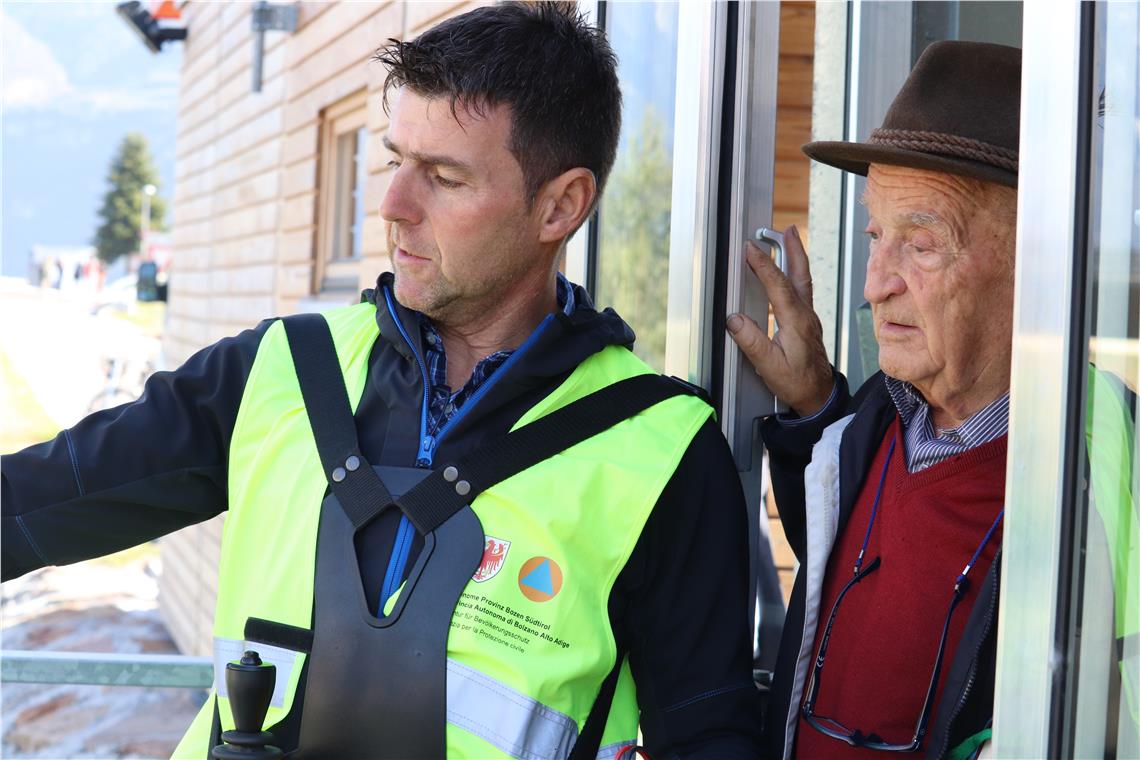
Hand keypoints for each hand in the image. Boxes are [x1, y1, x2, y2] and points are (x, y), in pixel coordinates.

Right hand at [726, 225, 832, 416]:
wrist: (818, 396)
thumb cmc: (796, 383)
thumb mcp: (769, 366)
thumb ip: (751, 341)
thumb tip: (734, 319)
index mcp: (796, 321)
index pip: (778, 285)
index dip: (763, 265)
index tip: (750, 248)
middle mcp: (805, 315)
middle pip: (800, 274)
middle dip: (792, 250)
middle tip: (787, 229)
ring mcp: (808, 318)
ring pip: (803, 280)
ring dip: (796, 258)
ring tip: (790, 240)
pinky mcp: (807, 323)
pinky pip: (802, 290)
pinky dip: (796, 274)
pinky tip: (790, 273)